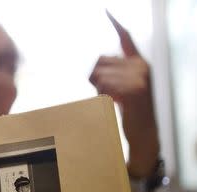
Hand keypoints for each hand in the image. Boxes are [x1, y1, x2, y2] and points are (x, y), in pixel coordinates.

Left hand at [89, 11, 158, 175]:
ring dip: (99, 90)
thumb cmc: (131, 111)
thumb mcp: (122, 88)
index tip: (105, 10)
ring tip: (113, 100)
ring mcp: (138, 77)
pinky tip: (115, 103)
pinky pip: (104, 86)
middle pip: (100, 61)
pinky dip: (103, 96)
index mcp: (138, 63)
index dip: (115, 23)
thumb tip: (94, 69)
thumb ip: (113, 74)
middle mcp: (140, 66)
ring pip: (100, 76)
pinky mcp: (133, 89)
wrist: (144, 133)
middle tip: (107, 93)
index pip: (126, 38)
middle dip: (95, 78)